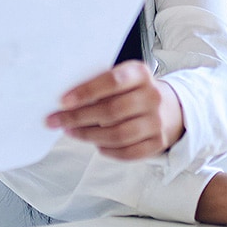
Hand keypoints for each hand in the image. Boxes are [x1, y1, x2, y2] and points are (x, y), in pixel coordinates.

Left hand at [45, 60, 184, 159]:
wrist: (169, 108)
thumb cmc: (132, 91)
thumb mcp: (122, 78)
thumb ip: (99, 85)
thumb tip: (65, 102)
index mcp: (141, 74)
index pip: (112, 81)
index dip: (86, 91)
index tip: (63, 101)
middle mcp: (152, 96)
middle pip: (111, 111)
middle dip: (78, 117)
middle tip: (56, 120)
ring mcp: (157, 122)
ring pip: (117, 134)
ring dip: (88, 135)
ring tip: (71, 131)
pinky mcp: (158, 143)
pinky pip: (127, 152)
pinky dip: (107, 150)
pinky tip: (95, 143)